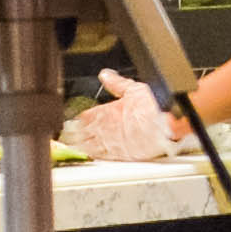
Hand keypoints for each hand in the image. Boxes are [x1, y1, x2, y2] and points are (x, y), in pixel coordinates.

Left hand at [62, 71, 182, 160]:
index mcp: (107, 111)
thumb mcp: (133, 89)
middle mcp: (105, 128)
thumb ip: (116, 83)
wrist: (164, 126)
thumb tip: (106, 75)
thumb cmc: (153, 107)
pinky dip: (93, 156)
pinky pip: (100, 156)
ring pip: (87, 146)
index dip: (77, 118)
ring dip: (79, 146)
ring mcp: (111, 143)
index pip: (84, 116)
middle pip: (81, 133)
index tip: (73, 120)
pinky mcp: (119, 155)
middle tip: (65, 136)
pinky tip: (89, 156)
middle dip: (73, 134)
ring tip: (72, 146)